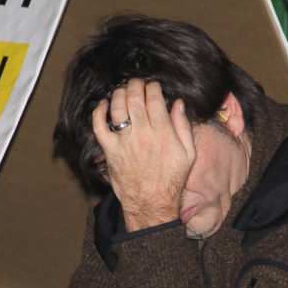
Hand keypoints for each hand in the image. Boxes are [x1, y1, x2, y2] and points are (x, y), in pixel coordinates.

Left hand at [91, 79, 195, 231]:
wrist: (151, 203)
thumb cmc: (172, 180)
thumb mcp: (189, 154)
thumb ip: (184, 127)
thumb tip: (178, 104)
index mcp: (163, 132)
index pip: (154, 99)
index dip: (153, 87)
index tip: (153, 86)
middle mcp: (142, 134)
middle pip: (134, 98)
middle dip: (135, 85)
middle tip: (137, 83)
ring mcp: (124, 142)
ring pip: (116, 107)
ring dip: (119, 94)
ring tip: (123, 91)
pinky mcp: (110, 150)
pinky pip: (99, 125)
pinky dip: (98, 112)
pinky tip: (103, 105)